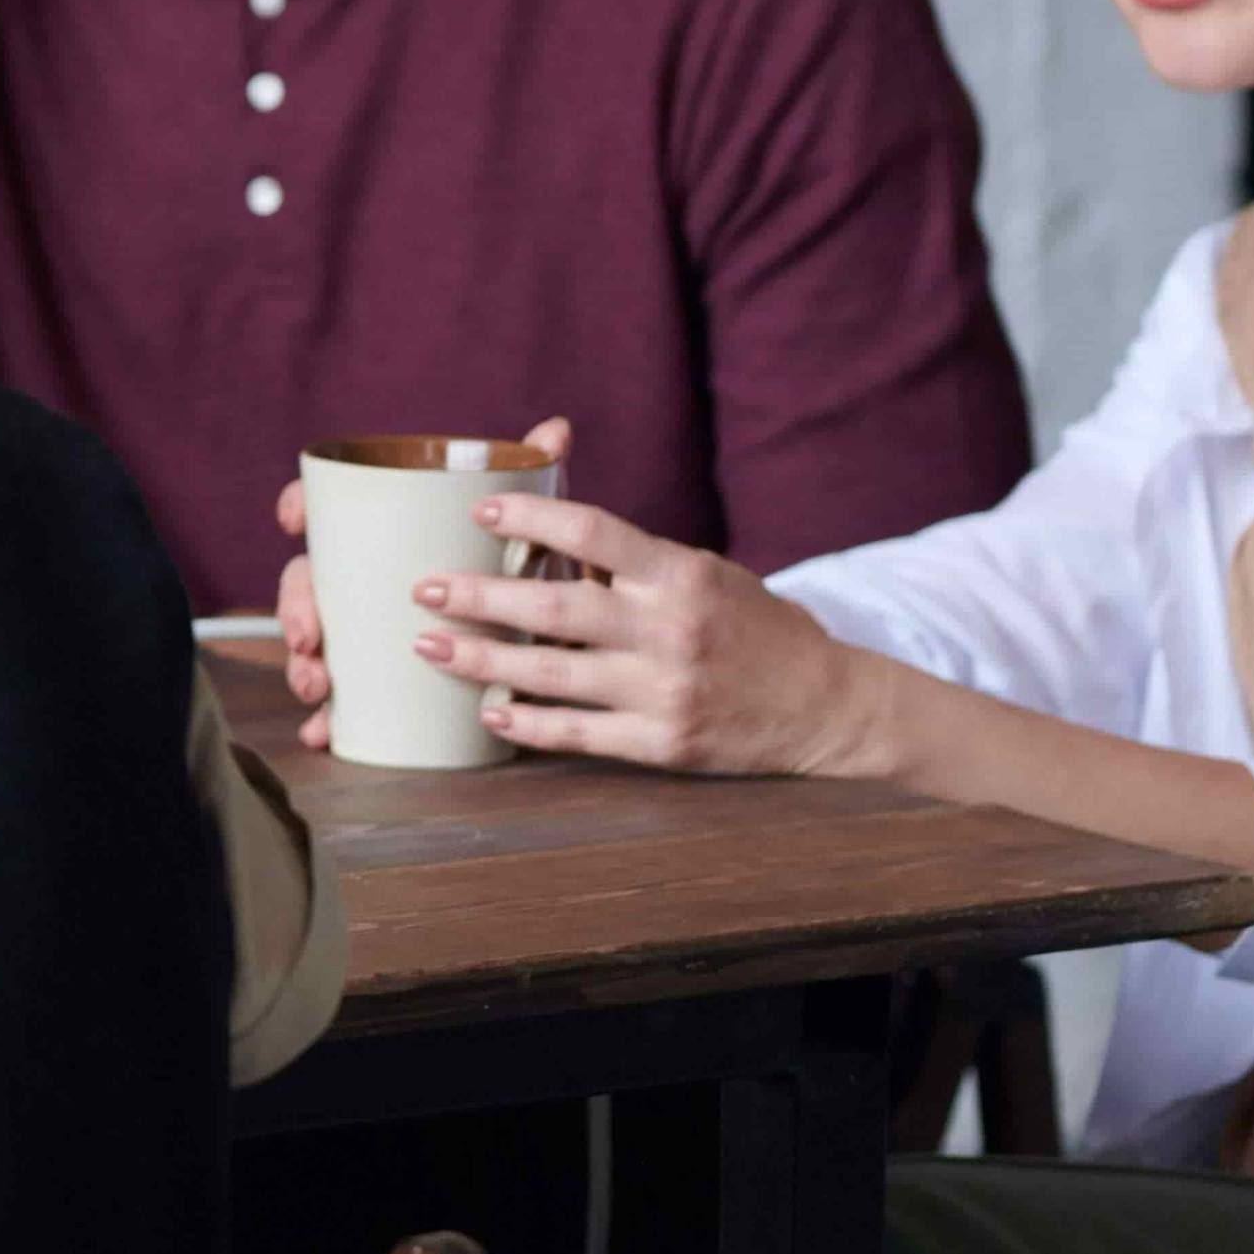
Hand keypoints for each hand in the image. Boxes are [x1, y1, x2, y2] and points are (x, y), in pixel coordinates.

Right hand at [269, 417, 569, 750]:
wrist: (535, 637)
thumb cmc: (515, 571)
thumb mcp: (525, 531)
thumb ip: (534, 482)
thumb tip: (557, 431)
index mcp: (385, 534)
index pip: (326, 508)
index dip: (299, 505)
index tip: (294, 518)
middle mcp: (363, 580)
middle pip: (308, 582)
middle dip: (296, 608)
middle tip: (310, 635)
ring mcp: (364, 630)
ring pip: (315, 642)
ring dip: (302, 665)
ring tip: (318, 685)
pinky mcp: (377, 679)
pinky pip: (337, 699)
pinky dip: (324, 716)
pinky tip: (321, 731)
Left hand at [412, 494, 885, 778]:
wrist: (828, 705)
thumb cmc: (754, 627)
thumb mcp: (705, 572)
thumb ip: (632, 553)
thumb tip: (552, 511)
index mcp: (680, 574)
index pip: (594, 530)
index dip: (532, 514)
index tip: (479, 509)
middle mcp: (670, 630)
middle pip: (557, 607)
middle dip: (483, 596)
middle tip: (426, 589)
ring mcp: (666, 690)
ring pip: (554, 675)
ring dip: (484, 661)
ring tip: (430, 647)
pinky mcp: (665, 744)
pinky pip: (581, 734)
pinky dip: (530, 725)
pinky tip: (489, 714)